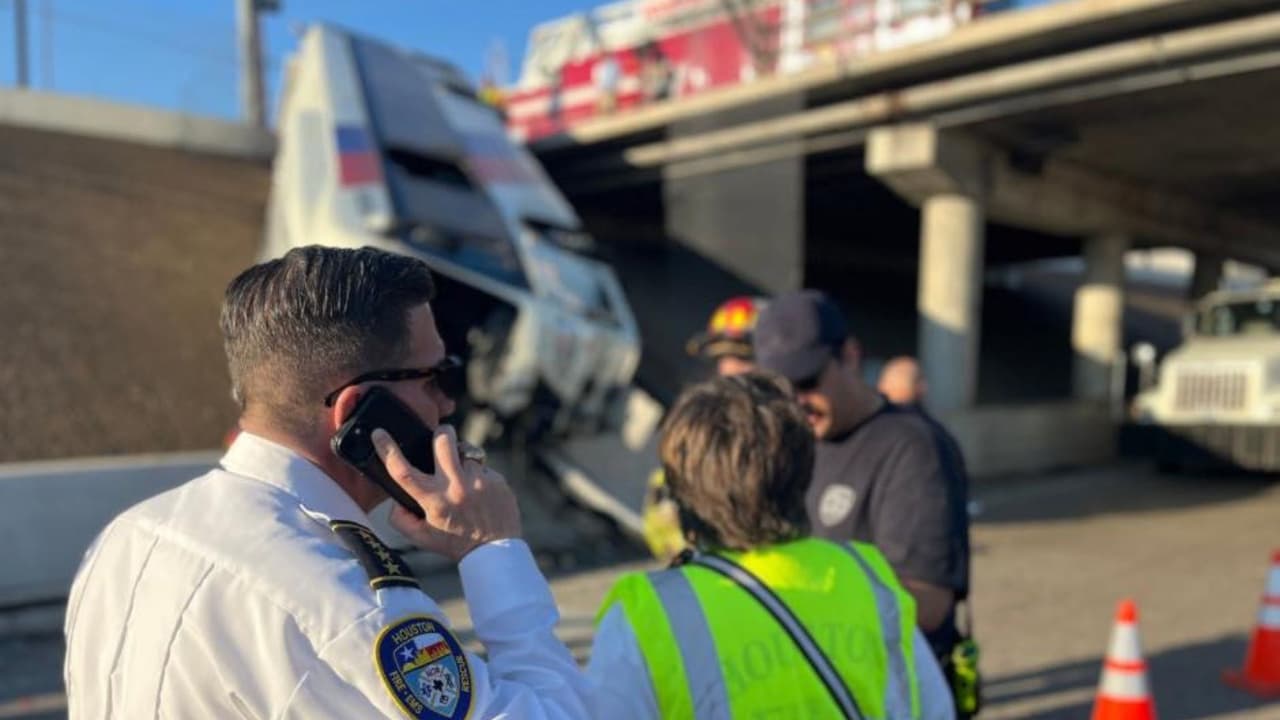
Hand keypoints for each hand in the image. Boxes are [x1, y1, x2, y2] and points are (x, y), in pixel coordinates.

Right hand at [371, 424, 520, 561]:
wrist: (495, 551)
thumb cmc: (455, 543)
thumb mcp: (422, 538)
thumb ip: (400, 519)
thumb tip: (395, 500)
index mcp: (433, 501)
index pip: (403, 472)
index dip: (387, 449)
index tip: (379, 433)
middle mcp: (455, 488)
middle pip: (443, 441)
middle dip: (441, 433)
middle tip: (441, 440)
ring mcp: (478, 482)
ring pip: (466, 451)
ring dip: (462, 460)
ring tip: (464, 479)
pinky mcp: (497, 480)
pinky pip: (483, 467)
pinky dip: (479, 477)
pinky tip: (481, 494)